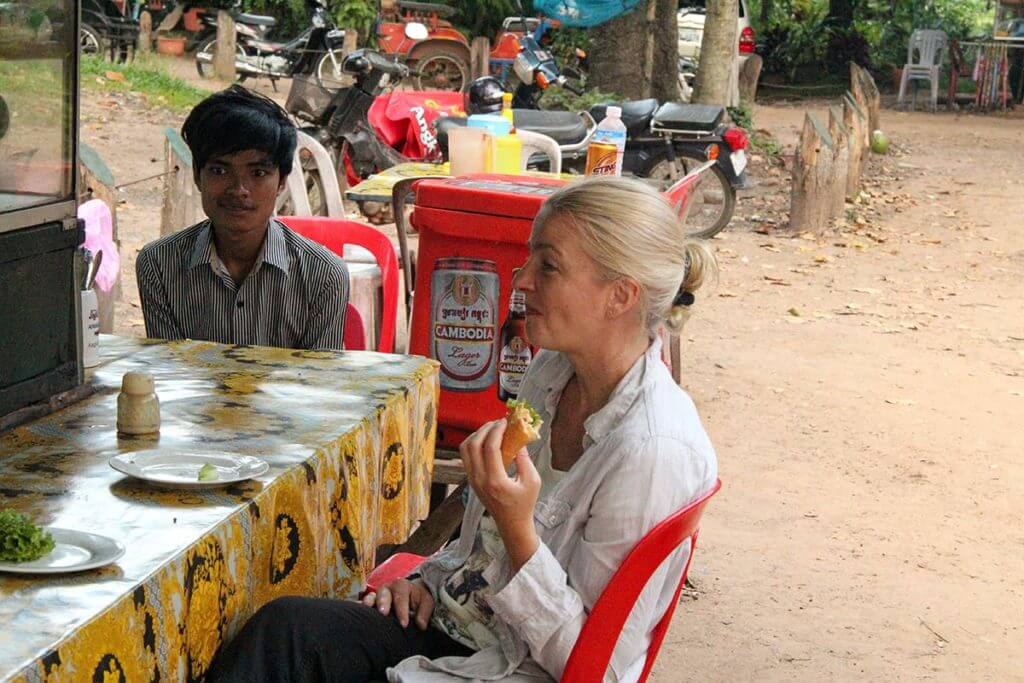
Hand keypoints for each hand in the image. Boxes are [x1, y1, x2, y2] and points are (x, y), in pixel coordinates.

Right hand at [361, 578, 433, 629]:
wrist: (412, 595)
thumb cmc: (418, 599)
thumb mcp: (426, 603)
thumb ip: (424, 612)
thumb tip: (420, 625)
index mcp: (402, 586)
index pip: (401, 597)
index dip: (402, 611)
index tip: (404, 624)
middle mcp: (387, 588)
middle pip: (383, 593)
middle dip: (383, 602)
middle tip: (384, 613)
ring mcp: (377, 595)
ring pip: (371, 596)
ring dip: (369, 603)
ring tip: (366, 610)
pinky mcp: (370, 603)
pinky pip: (363, 603)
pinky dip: (359, 607)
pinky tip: (356, 614)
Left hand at [460, 419, 541, 570]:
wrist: (511, 524)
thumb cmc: (524, 504)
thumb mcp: (532, 481)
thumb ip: (524, 459)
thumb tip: (519, 439)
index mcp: (495, 481)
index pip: (490, 448)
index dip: (496, 431)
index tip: (505, 422)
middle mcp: (479, 479)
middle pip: (473, 445)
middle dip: (485, 429)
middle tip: (497, 423)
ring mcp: (472, 480)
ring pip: (465, 450)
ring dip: (476, 435)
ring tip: (491, 429)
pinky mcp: (471, 480)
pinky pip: (466, 457)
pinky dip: (473, 444)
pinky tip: (486, 441)